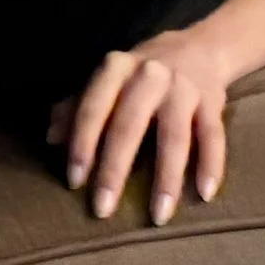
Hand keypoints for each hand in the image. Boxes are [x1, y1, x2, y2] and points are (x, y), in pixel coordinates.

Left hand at [50, 26, 234, 225]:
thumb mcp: (106, 80)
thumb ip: (77, 106)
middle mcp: (149, 75)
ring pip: (175, 137)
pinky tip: (204, 195)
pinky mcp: (213, 102)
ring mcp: (183, 88)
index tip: (74, 182)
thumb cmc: (139, 74)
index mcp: (115, 69)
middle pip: (129, 126)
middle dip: (114, 170)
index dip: (82, 144)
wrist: (197, 49)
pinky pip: (214, 138)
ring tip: (159, 216)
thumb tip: (50, 138)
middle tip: (103, 209)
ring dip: (167, 180)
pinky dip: (211, 166)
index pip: (93, 108)